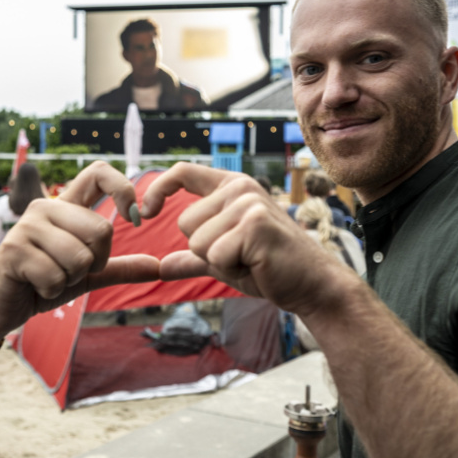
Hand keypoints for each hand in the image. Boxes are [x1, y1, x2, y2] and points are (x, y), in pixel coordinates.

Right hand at [0, 161, 159, 339]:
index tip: (135, 218)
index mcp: (64, 207)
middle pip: (101, 230)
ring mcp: (27, 226)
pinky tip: (34, 284)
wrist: (0, 307)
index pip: (98, 173)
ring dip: (70, 278)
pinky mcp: (14, 249)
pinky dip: (52, 289)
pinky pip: (57, 275)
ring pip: (81, 257)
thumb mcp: (86, 276)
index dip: (123, 189)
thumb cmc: (40, 284)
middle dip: (95, 262)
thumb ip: (119, 268)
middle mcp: (45, 208)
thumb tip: (158, 266)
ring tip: (48, 276)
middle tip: (70, 270)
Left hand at [140, 162, 345, 316]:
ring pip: (198, 241)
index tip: (145, 211)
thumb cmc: (269, 269)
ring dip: (220, 261)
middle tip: (242, 254)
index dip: (158, 189)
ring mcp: (248, 204)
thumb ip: (192, 259)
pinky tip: (257, 265)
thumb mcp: (223, 260)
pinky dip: (231, 269)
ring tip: (250, 259)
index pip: (183, 172)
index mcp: (231, 187)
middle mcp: (240, 188)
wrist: (312, 285)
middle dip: (206, 249)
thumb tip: (160, 267)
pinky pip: (215, 256)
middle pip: (185, 223)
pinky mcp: (254, 225)